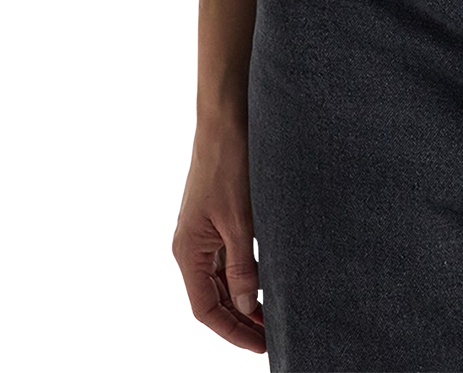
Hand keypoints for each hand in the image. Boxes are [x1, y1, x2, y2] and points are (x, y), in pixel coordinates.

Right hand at [171, 115, 266, 351]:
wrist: (227, 118)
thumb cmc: (230, 164)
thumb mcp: (240, 219)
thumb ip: (244, 266)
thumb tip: (248, 308)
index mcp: (188, 250)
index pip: (206, 308)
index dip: (232, 330)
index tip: (261, 344)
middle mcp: (192, 246)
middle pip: (213, 297)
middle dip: (241, 319)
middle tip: (273, 335)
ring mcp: (204, 232)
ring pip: (222, 279)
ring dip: (245, 298)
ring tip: (274, 314)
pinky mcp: (217, 218)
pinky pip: (229, 258)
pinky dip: (246, 274)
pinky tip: (267, 281)